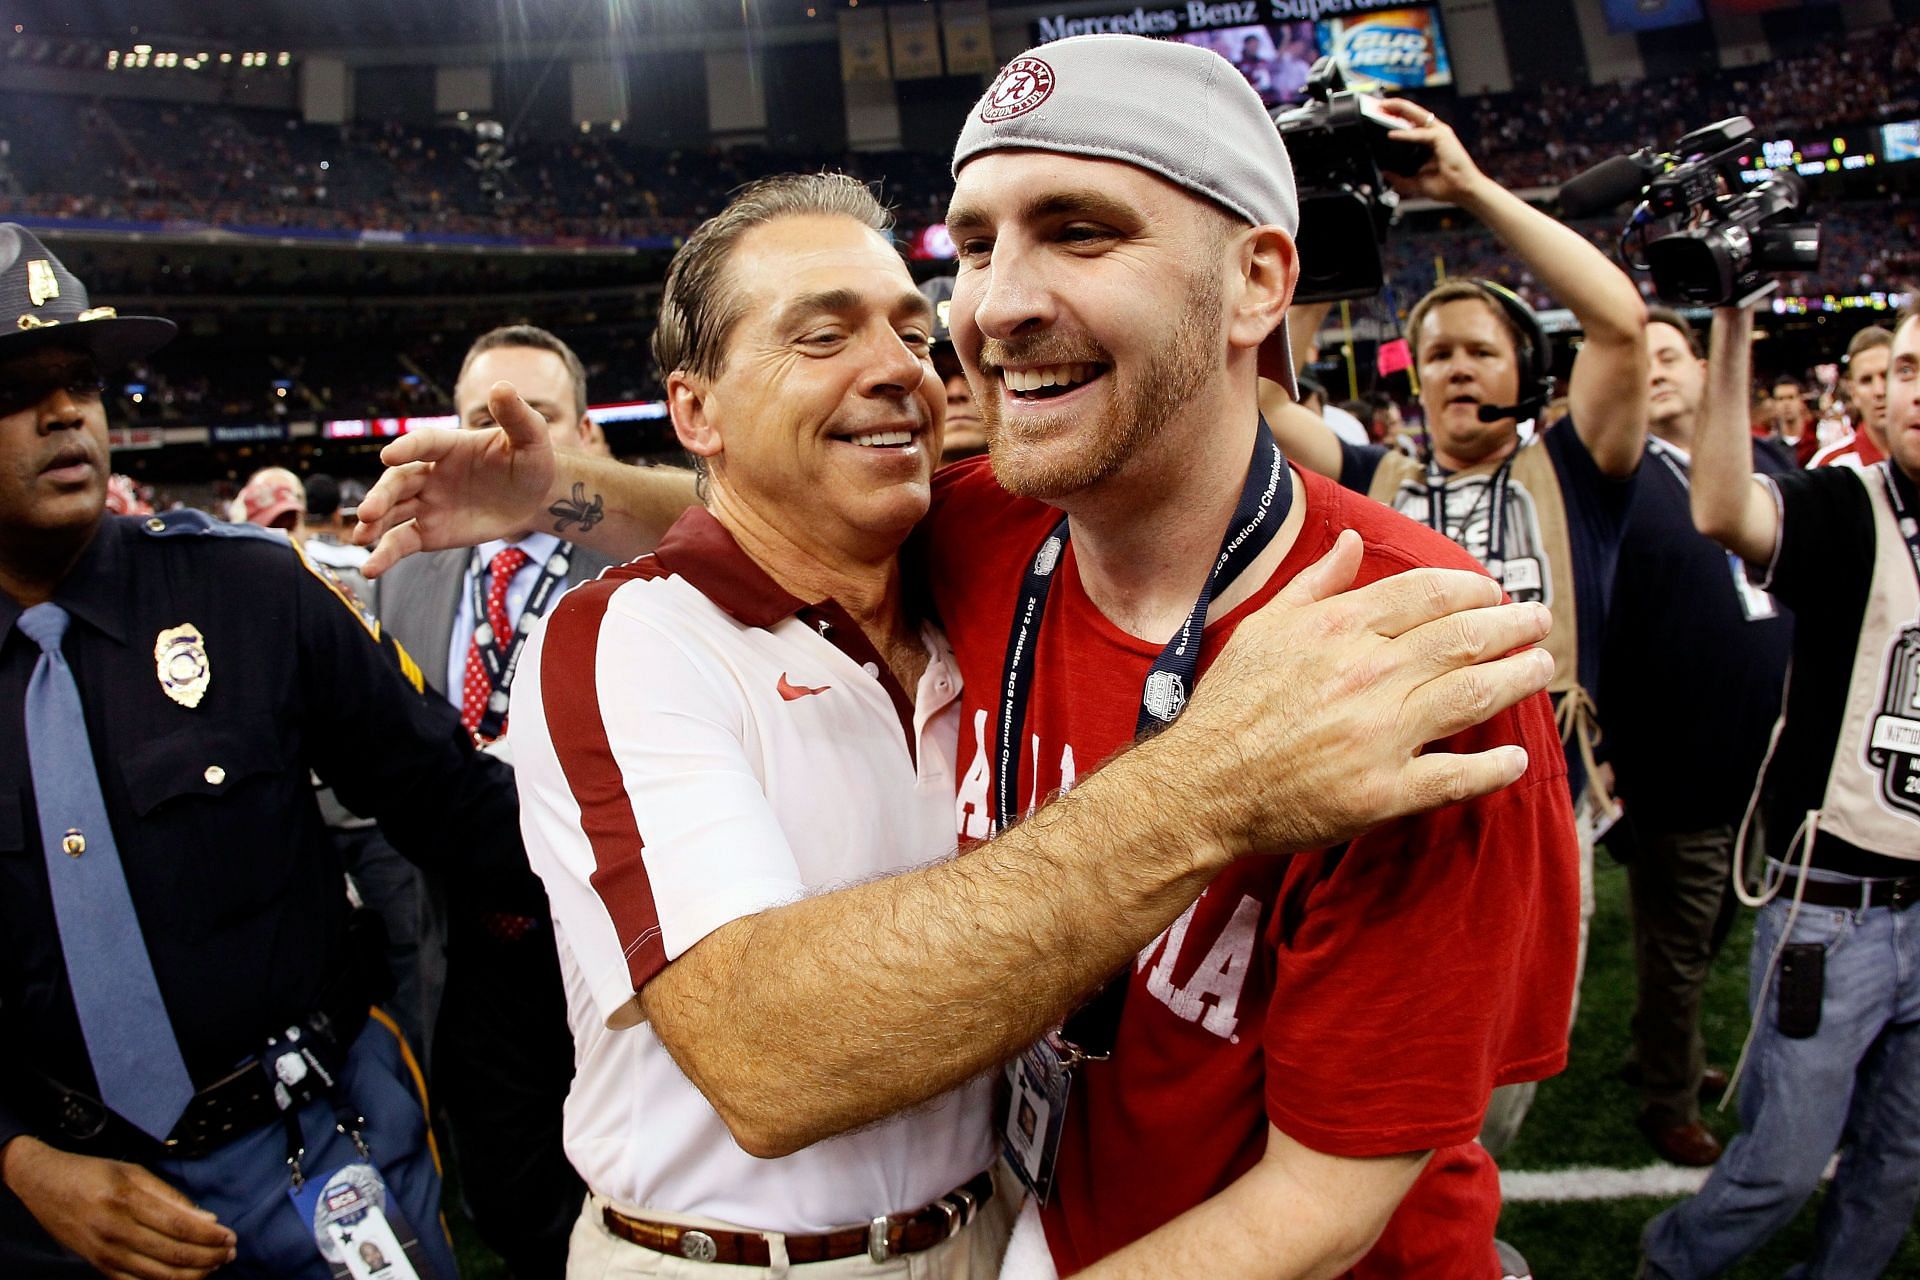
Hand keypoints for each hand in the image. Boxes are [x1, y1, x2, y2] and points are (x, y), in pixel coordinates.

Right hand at [1, 1136, 235, 1278]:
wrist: (43, 1185)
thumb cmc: (93, 1173)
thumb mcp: (134, 1172)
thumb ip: (172, 1197)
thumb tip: (207, 1218)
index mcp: (129, 1201)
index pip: (180, 1227)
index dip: (210, 1236)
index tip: (231, 1238)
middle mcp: (116, 1231)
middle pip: (173, 1254)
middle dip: (208, 1258)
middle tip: (230, 1254)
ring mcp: (105, 1253)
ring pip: (158, 1275)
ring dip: (192, 1275)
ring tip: (214, 1267)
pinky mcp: (97, 1266)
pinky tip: (183, 1279)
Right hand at [352, 381, 556, 576]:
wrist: (534, 496)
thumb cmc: (531, 460)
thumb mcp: (531, 436)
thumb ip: (516, 415)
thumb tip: (502, 386)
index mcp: (448, 445)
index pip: (422, 443)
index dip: (406, 448)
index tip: (389, 456)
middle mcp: (429, 472)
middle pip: (398, 481)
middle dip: (381, 496)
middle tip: (368, 512)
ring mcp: (426, 502)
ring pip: (392, 512)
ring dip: (373, 524)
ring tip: (359, 539)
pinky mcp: (429, 531)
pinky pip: (401, 541)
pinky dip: (385, 555)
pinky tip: (370, 568)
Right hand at [1171, 531, 1553, 859]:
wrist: (1202, 784)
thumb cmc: (1230, 706)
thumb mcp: (1265, 627)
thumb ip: (1316, 585)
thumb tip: (1353, 542)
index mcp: (1341, 629)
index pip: (1429, 594)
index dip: (1473, 589)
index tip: (1494, 591)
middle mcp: (1370, 674)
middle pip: (1464, 638)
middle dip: (1513, 625)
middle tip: (1539, 621)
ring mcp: (1382, 734)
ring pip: (1473, 695)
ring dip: (1519, 678)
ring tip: (1542, 667)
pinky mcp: (1384, 791)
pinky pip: (1456, 777)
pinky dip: (1494, 768)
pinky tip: (1516, 758)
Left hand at [1374, 100, 1489, 207]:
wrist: (1462, 191)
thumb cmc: (1445, 185)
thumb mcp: (1415, 182)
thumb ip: (1399, 178)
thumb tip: (1384, 173)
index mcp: (1428, 140)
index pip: (1410, 122)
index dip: (1395, 115)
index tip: (1377, 114)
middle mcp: (1434, 132)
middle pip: (1412, 112)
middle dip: (1394, 105)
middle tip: (1377, 104)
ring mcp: (1439, 133)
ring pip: (1416, 114)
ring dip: (1399, 109)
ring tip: (1382, 108)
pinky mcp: (1443, 137)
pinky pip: (1420, 133)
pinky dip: (1405, 134)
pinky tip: (1392, 135)